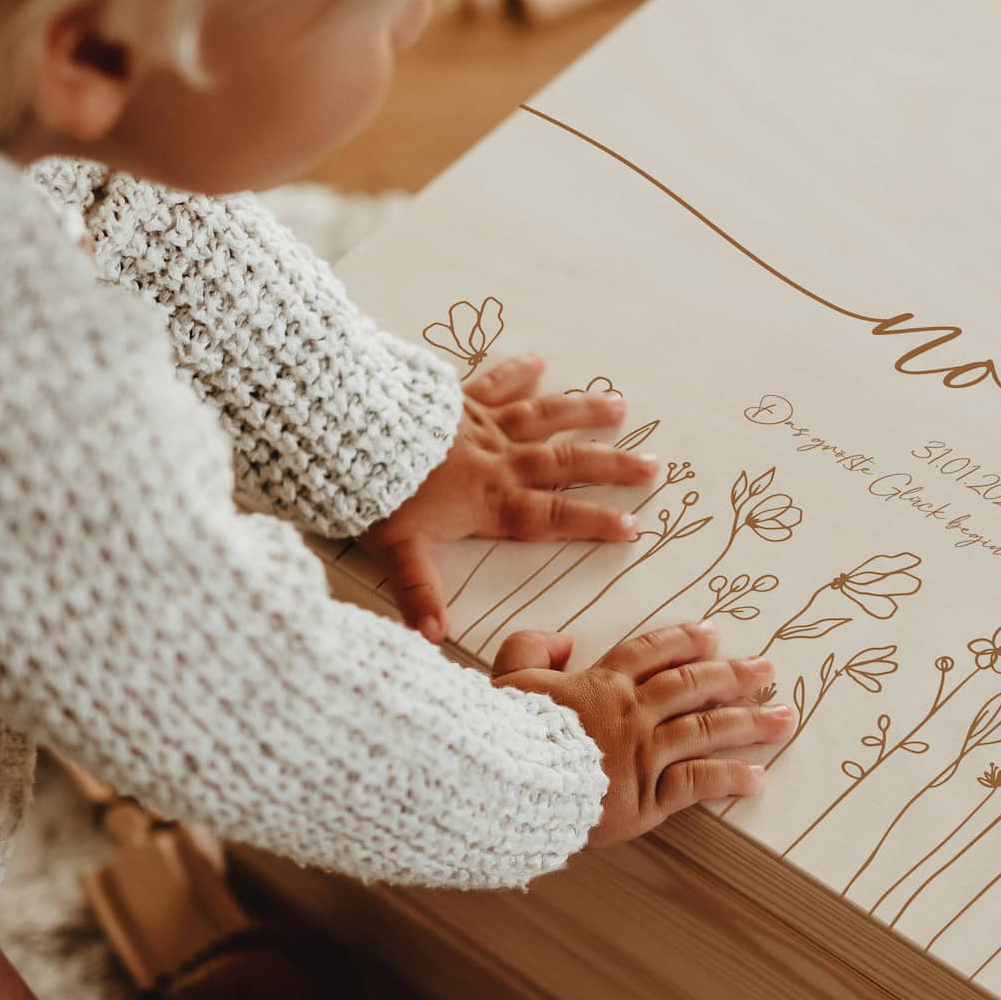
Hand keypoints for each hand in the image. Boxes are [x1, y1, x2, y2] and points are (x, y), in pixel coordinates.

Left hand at [364, 354, 657, 642]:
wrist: (348, 426)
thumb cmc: (373, 491)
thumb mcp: (396, 551)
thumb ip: (420, 594)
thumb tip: (434, 639)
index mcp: (489, 502)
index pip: (553, 517)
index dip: (594, 522)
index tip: (632, 526)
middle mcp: (497, 461)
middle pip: (565, 463)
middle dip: (611, 466)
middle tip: (652, 466)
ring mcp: (481, 425)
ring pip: (544, 417)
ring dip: (583, 412)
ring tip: (620, 407)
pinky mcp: (458, 398)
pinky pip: (494, 382)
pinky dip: (517, 371)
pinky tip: (538, 360)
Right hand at [492, 621, 796, 841]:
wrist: (502, 787)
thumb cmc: (502, 734)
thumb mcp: (507, 676)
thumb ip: (533, 647)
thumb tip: (565, 639)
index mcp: (599, 684)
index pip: (651, 653)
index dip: (683, 640)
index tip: (712, 634)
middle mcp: (631, 714)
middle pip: (692, 686)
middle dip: (734, 676)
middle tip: (767, 670)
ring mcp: (642, 756)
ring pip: (706, 731)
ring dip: (749, 724)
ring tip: (784, 720)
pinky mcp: (645, 800)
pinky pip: (696, 784)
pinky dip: (729, 779)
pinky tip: (757, 777)